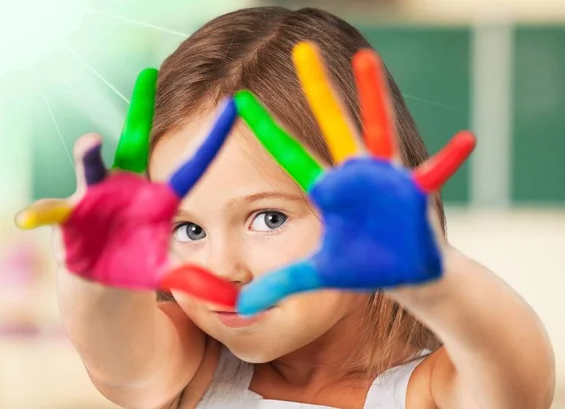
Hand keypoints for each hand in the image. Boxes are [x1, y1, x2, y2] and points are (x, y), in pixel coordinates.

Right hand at [16, 69, 238, 306]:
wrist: (101, 280)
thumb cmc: (138, 265)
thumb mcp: (169, 272)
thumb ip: (197, 282)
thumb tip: (234, 302)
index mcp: (156, 199)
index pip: (190, 168)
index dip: (210, 141)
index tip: (233, 106)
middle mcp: (126, 189)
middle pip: (133, 147)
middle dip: (139, 112)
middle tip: (147, 76)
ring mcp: (95, 200)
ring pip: (92, 173)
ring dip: (90, 160)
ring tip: (90, 143)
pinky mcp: (69, 220)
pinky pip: (55, 215)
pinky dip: (45, 214)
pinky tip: (31, 216)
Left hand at [234, 43, 475, 313]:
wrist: (405, 274)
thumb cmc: (363, 267)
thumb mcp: (317, 275)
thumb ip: (279, 285)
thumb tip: (238, 308)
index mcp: (329, 190)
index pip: (289, 155)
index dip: (267, 130)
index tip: (240, 101)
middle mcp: (354, 174)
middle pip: (331, 126)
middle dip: (318, 90)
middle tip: (301, 49)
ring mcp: (385, 178)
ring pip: (377, 130)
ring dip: (373, 98)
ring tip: (366, 61)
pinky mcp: (413, 192)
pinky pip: (433, 173)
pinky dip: (449, 159)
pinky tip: (466, 140)